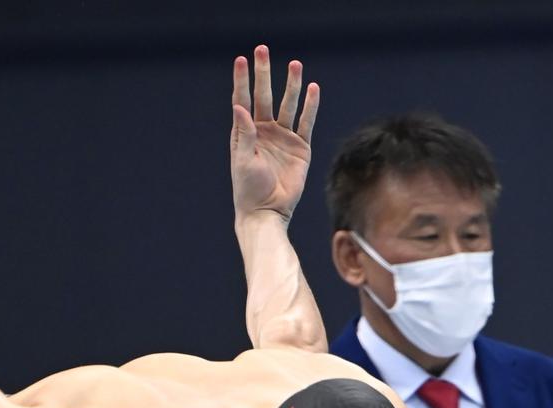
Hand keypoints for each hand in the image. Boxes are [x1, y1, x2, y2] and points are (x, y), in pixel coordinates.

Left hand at [230, 46, 318, 223]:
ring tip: (294, 64)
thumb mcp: (243, 161)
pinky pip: (306, 122)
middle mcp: (263, 132)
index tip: (241, 61)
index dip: (242, 81)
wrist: (267, 212)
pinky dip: (310, 106)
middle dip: (264, 74)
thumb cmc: (248, 190)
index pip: (243, 102)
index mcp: (244, 135)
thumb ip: (244, 134)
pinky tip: (313, 88)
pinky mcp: (300, 147)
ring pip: (288, 105)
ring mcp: (282, 138)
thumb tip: (239, 106)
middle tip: (262, 50)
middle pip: (265, 97)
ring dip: (291, 85)